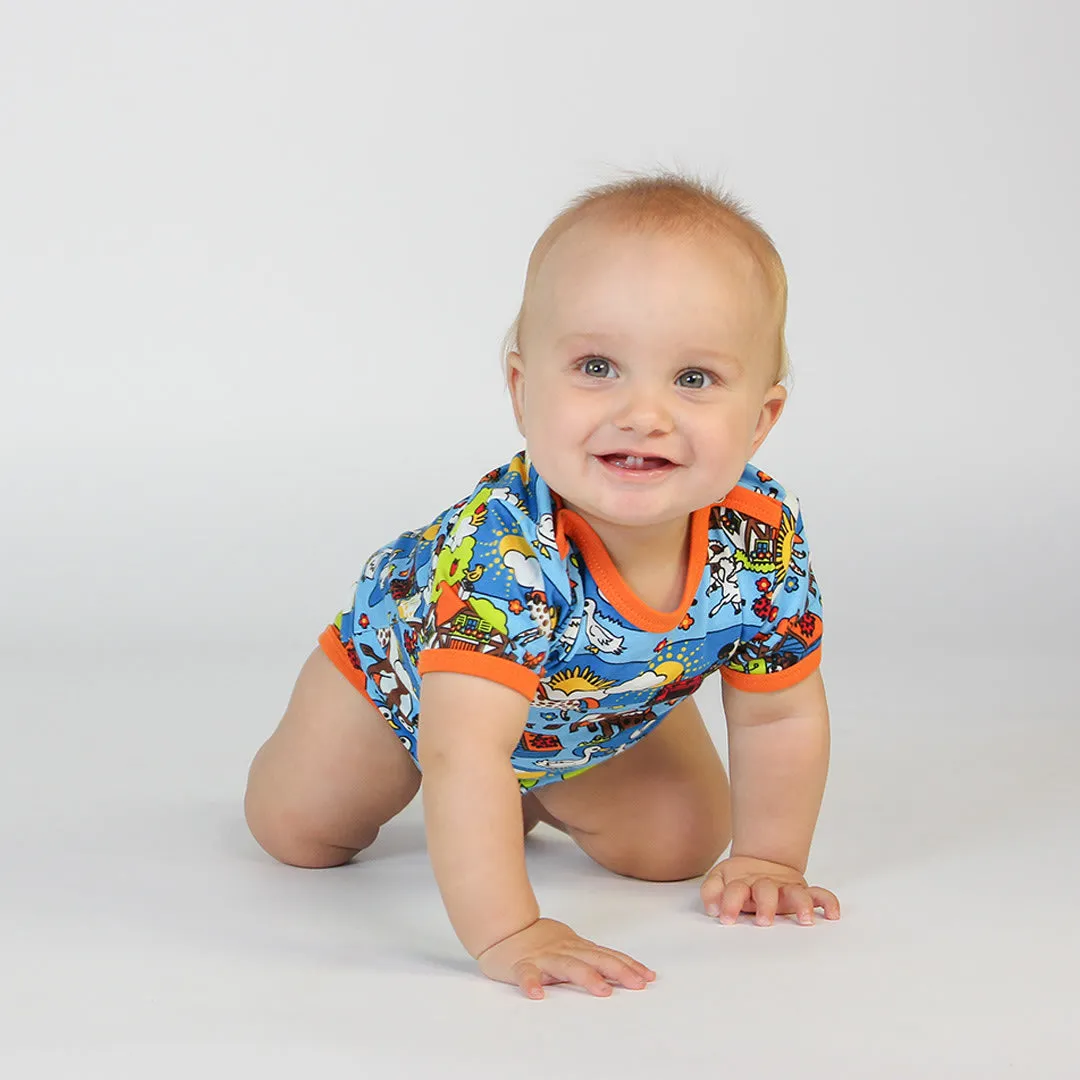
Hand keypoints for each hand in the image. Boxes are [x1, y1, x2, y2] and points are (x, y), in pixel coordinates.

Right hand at [476, 917, 655, 998]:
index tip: (649, 977)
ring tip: (603, 990)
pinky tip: (537, 995)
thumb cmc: (540, 941)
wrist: (504, 929)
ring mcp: (543, 957)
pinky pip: (526, 974)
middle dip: (619, 970)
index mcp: (577, 947)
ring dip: (586, 977)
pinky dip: (531, 983)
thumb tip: (623, 968)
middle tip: (638, 984)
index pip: (607, 955)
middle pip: (595, 958)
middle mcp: (564, 950)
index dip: (629, 965)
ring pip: (567, 965)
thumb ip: (592, 957)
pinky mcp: (521, 965)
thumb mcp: (570, 946)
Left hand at [700, 855, 840, 925]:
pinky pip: (820, 894)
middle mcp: (765, 885)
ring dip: (802, 905)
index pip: (735, 890)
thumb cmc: (738, 880)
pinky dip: (828, 902)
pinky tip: (833, 914)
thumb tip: (714, 909)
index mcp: (743, 883)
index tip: (726, 919)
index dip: (729, 903)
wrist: (760, 861)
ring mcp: (785, 888)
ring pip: (796, 893)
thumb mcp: (719, 880)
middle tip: (763, 921)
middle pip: (766, 891)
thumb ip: (712, 892)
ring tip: (806, 919)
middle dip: (765, 905)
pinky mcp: (802, 891)